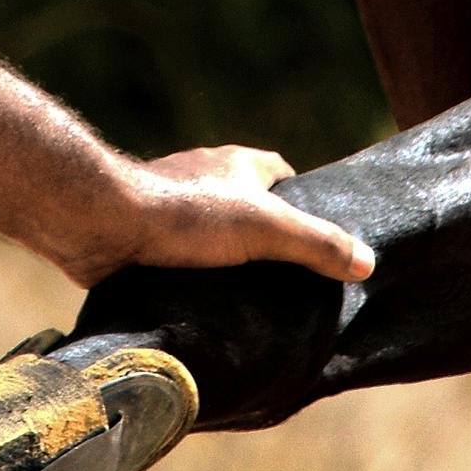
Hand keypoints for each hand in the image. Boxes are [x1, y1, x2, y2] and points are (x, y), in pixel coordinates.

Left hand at [54, 142, 376, 289]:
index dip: (302, 207)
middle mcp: (206, 176)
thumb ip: (316, 244)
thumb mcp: (265, 228)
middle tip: (286, 287)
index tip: (315, 246)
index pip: (283, 177)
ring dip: (227, 262)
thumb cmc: (185, 215)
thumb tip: (368, 262)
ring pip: (213, 234)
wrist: (102, 223)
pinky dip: (194, 276)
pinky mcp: (145, 235)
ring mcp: (173, 205)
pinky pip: (181, 255)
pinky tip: (203, 306)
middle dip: (266, 240)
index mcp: (239, 163)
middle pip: (249, 206)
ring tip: (247, 305)